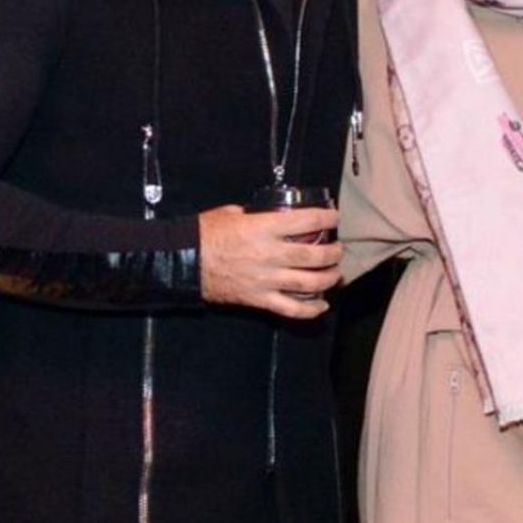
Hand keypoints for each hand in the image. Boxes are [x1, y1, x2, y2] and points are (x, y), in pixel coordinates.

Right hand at [199, 205, 342, 318]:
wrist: (184, 263)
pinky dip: (310, 310)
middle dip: (333, 253)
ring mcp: (265, 280)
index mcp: (263, 229)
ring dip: (328, 278)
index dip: (326, 219)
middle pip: (314, 256)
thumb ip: (258, 215)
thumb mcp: (232, 213)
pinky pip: (291, 309)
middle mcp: (269, 255)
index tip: (333, 217)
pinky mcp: (258, 299)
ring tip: (335, 273)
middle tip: (338, 249)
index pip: (306, 222)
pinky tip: (322, 305)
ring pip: (309, 283)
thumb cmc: (205, 234)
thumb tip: (274, 214)